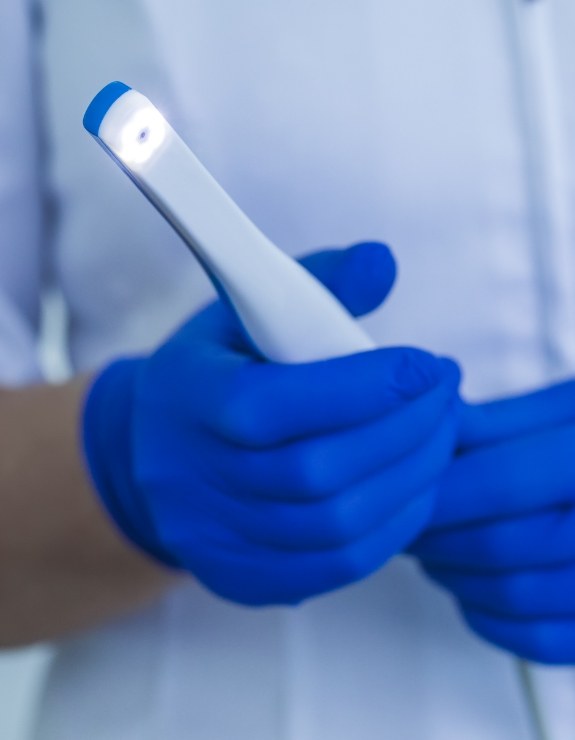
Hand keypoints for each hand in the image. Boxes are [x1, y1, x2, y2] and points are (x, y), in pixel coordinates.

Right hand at [83, 242, 460, 605]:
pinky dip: (393, 527)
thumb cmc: (214, 372)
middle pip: (317, 472)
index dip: (365, 387)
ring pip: (336, 526)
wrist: (150, 453)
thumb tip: (383, 263)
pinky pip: (336, 566)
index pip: (276, 404)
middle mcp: (193, 479)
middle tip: (447, 397)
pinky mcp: (242, 577)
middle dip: (405, 431)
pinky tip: (415, 487)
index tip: (427, 365)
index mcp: (189, 400)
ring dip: (410, 480)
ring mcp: (216, 539)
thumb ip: (316, 283)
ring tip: (441, 437)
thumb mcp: (245, 312)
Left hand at [412, 382, 574, 662]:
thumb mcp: (571, 409)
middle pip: (502, 545)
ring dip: (454, 574)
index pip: (503, 481)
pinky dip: (491, 618)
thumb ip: (501, 422)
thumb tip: (433, 429)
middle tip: (410, 518)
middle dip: (436, 534)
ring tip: (435, 548)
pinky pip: (544, 641)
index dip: (441, 489)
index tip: (407, 487)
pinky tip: (474, 590)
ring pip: (515, 596)